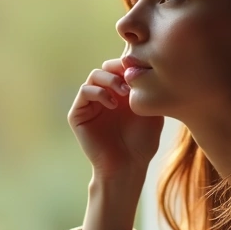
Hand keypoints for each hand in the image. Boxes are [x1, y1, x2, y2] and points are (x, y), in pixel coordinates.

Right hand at [67, 58, 163, 178]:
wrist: (127, 166)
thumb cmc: (142, 143)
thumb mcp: (152, 111)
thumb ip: (148, 90)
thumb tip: (148, 67)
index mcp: (120, 94)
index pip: (120, 67)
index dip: (129, 63)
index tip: (142, 69)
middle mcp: (104, 96)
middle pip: (107, 66)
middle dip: (120, 68)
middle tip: (132, 79)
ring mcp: (90, 104)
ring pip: (94, 75)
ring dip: (110, 79)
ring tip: (124, 92)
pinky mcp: (78, 114)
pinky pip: (84, 91)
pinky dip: (99, 92)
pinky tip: (113, 104)